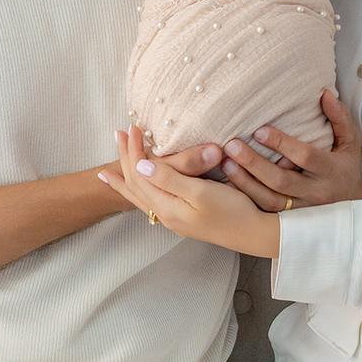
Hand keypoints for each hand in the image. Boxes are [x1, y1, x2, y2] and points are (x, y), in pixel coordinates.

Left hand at [97, 128, 278, 256]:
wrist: (254, 234)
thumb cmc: (233, 211)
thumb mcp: (201, 192)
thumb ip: (170, 179)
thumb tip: (141, 164)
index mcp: (167, 206)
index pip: (140, 174)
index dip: (133, 149)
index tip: (132, 127)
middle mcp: (165, 214)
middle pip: (134, 185)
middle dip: (124, 159)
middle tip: (118, 135)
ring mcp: (173, 218)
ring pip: (139, 196)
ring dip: (125, 178)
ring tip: (107, 171)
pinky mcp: (182, 217)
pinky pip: (149, 201)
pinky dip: (137, 193)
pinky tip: (138, 191)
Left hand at [218, 90, 361, 209]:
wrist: (352, 208)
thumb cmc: (346, 169)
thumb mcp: (350, 142)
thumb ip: (339, 117)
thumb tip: (325, 93)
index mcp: (331, 170)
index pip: (305, 157)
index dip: (282, 144)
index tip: (259, 130)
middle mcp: (316, 192)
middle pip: (281, 181)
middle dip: (254, 164)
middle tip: (232, 146)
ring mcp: (302, 210)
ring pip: (269, 201)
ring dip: (245, 183)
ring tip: (225, 164)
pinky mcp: (289, 220)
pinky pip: (264, 212)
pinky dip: (245, 200)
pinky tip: (228, 185)